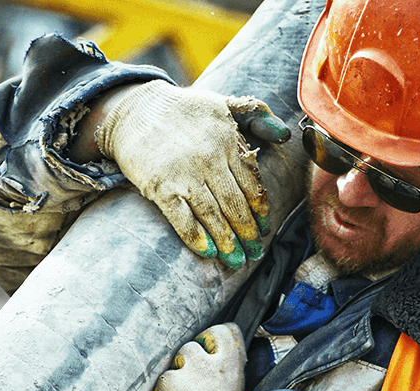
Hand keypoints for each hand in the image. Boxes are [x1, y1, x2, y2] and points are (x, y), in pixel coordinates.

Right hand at [96, 81, 290, 268]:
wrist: (134, 109)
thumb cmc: (182, 109)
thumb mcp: (223, 101)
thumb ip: (256, 114)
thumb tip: (285, 134)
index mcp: (228, 141)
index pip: (252, 184)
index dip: (260, 210)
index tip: (264, 228)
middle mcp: (210, 159)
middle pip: (236, 204)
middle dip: (247, 232)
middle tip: (254, 252)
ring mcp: (184, 174)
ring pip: (213, 215)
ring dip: (227, 241)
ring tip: (236, 260)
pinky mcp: (160, 187)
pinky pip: (182, 218)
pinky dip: (196, 238)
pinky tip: (208, 251)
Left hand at [151, 323, 247, 390]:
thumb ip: (225, 371)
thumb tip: (214, 350)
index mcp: (236, 371)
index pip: (228, 331)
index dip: (213, 338)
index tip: (207, 350)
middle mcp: (219, 369)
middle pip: (198, 340)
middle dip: (190, 355)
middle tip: (189, 378)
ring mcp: (197, 375)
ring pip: (180, 355)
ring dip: (176, 373)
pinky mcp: (175, 385)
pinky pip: (164, 377)